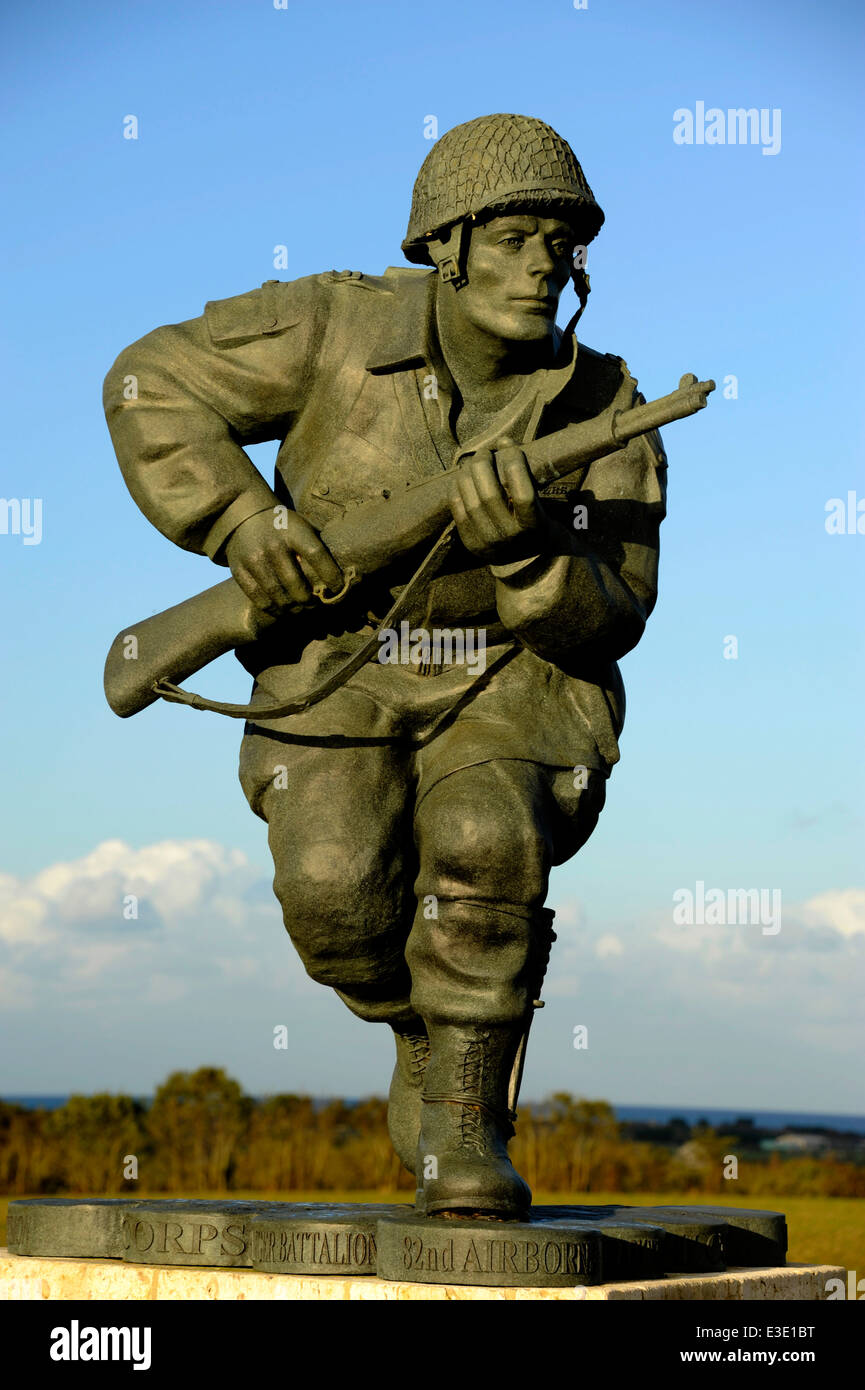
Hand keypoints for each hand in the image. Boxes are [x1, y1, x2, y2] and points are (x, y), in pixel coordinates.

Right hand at [224, 509, 342, 613]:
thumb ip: (319, 545)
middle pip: (296, 583)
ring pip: (278, 596)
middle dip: (310, 601)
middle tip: (316, 606)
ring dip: (293, 609)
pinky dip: (273, 609)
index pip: (317, 555)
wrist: (242, 513)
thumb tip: (346, 570)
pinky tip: (282, 611)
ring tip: (301, 611)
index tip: (338, 588)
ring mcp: (254, 558)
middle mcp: (273, 545)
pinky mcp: (239, 569)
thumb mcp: (302, 525)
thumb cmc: (282, 524)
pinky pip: (258, 598)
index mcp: (294, 531)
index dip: (331, 576)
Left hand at [448, 437, 549, 565]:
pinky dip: (457, 489)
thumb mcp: (542, 503)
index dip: (514, 464)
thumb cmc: (538, 523)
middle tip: (485, 452)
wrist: (527, 562)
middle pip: (489, 495)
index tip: (509, 448)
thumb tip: (504, 441)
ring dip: (467, 475)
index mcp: (533, 526)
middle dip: (484, 465)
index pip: (522, 493)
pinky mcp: (472, 545)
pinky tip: (462, 478)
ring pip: (470, 501)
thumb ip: (527, 475)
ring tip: (472, 463)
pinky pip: (458, 511)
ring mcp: (488, 543)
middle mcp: (509, 537)